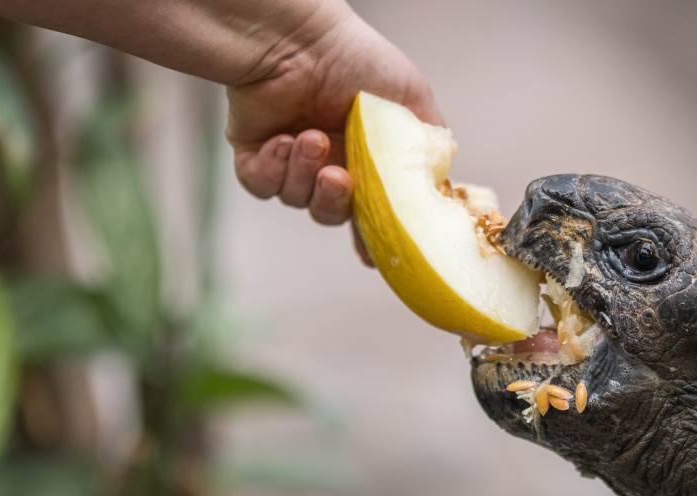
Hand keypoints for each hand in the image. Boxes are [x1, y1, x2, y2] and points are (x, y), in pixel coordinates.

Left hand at [225, 8, 442, 261]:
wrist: (302, 40)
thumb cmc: (357, 60)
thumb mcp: (413, 102)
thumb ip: (429, 148)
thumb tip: (440, 187)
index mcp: (363, 157)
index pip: (367, 209)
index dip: (370, 235)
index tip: (371, 255)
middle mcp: (327, 161)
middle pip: (331, 213)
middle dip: (334, 202)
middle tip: (337, 176)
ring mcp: (290, 159)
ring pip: (297, 200)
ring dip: (303, 175)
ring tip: (307, 138)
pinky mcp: (256, 154)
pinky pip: (262, 186)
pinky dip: (272, 171)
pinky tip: (282, 140)